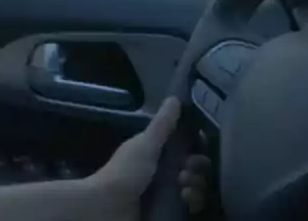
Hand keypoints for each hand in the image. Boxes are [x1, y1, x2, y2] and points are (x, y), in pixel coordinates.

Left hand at [81, 97, 213, 218]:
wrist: (107, 207)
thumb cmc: (125, 172)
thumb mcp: (145, 145)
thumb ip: (162, 125)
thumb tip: (175, 98)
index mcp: (154, 155)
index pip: (184, 150)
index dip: (195, 150)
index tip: (200, 150)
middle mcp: (161, 174)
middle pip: (192, 171)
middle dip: (197, 170)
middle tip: (188, 173)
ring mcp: (164, 196)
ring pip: (194, 190)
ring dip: (197, 187)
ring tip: (186, 188)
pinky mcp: (166, 213)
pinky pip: (189, 209)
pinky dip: (193, 203)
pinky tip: (187, 201)